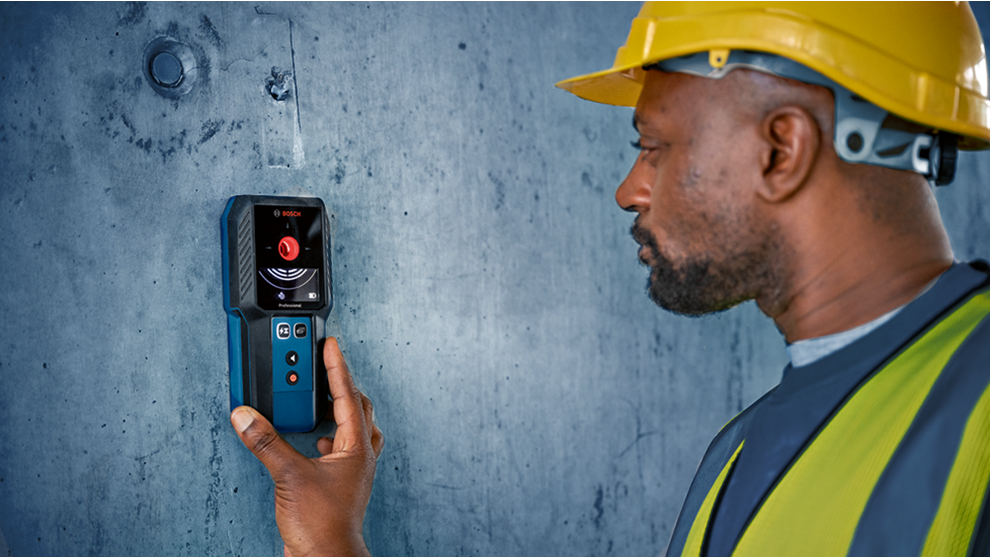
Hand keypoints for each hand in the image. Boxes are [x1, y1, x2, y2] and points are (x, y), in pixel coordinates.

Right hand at [230, 337, 383, 556]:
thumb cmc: (321, 525)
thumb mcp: (289, 476)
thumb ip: (266, 443)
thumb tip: (247, 417)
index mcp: (356, 447)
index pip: (348, 395)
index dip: (338, 367)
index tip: (331, 345)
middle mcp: (360, 457)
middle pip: (359, 408)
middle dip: (342, 386)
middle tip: (327, 366)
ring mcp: (353, 472)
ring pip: (355, 429)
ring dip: (339, 411)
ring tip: (322, 398)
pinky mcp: (341, 486)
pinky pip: (342, 450)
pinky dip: (331, 437)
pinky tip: (317, 440)